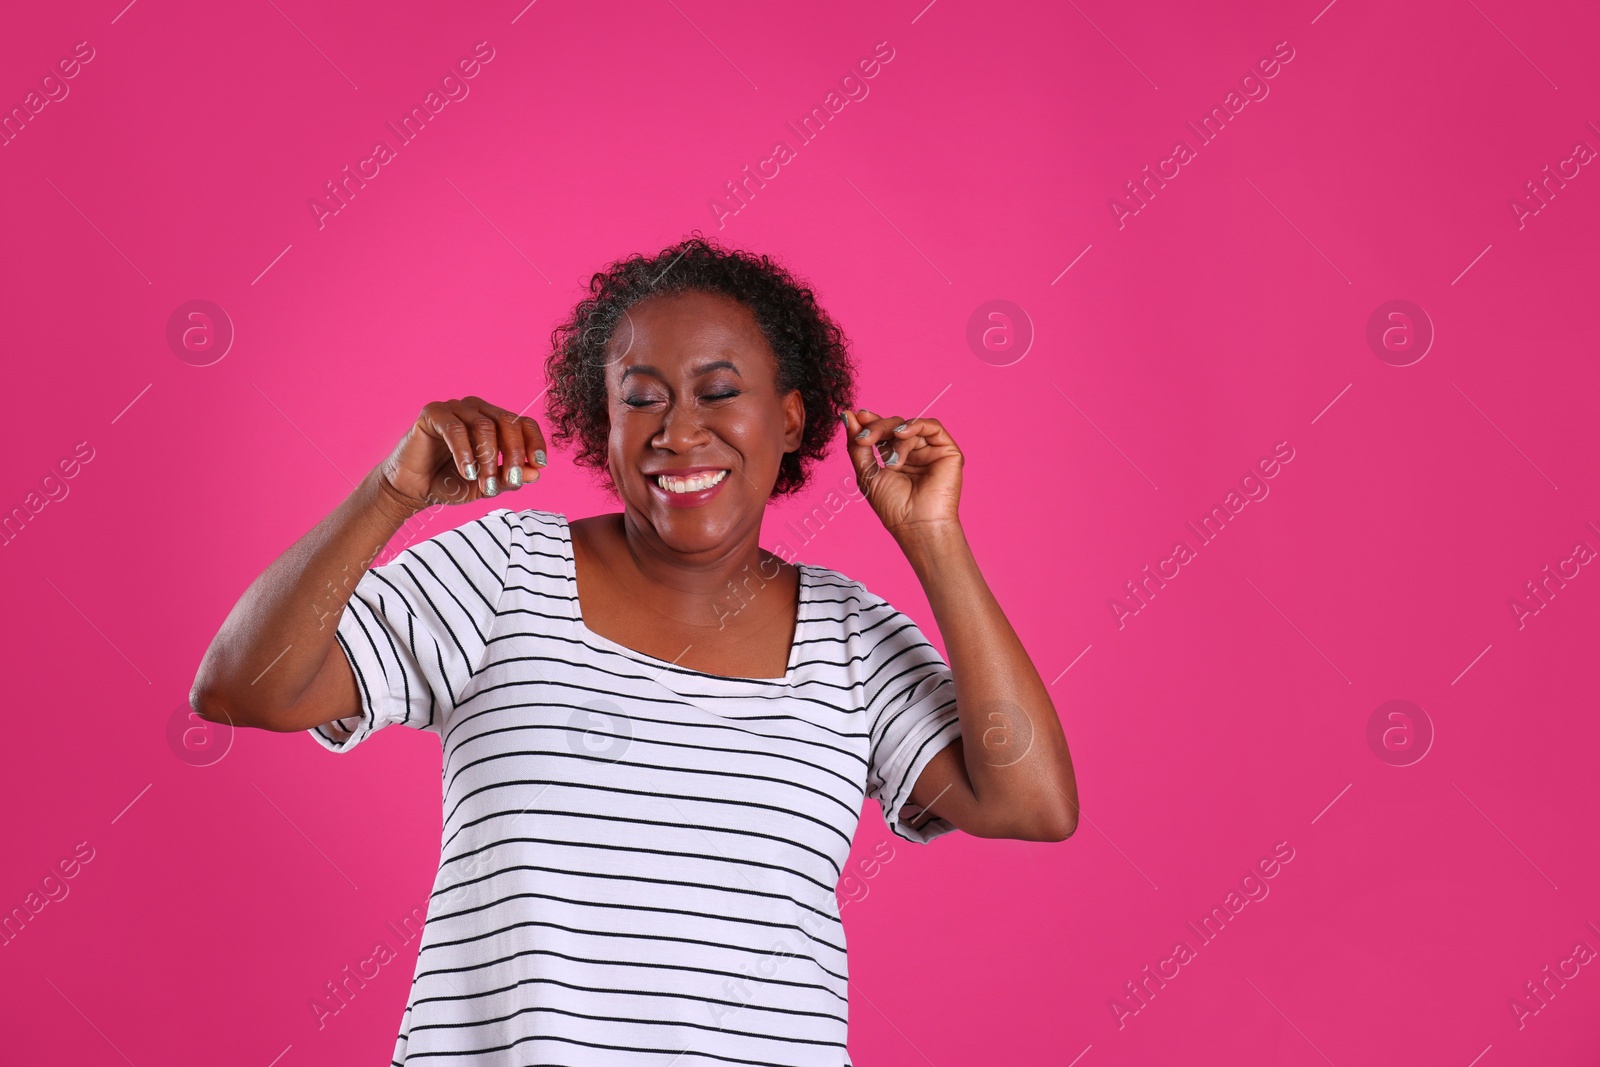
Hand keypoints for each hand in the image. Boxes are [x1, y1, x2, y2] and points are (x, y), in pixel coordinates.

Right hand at [378, 397, 547, 511]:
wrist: (413, 489)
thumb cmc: (451, 483)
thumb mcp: (488, 485)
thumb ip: (510, 477)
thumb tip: (536, 472)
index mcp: (495, 422)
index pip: (524, 423)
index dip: (535, 442)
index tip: (540, 464)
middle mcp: (478, 410)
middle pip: (508, 422)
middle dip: (514, 454)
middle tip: (510, 481)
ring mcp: (456, 408)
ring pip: (484, 426)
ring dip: (489, 459)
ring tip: (486, 485)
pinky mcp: (433, 413)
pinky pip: (455, 429)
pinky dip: (465, 453)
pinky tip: (467, 473)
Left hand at [843, 408, 962, 540]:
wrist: (917, 524)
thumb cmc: (893, 506)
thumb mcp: (866, 473)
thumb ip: (857, 446)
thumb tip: (848, 416)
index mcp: (895, 459)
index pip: (882, 433)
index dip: (870, 423)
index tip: (857, 416)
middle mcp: (914, 453)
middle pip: (894, 426)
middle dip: (877, 427)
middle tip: (865, 438)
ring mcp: (930, 452)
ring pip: (909, 426)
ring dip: (894, 437)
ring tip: (891, 462)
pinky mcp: (947, 451)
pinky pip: (932, 426)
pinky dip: (915, 425)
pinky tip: (901, 433)